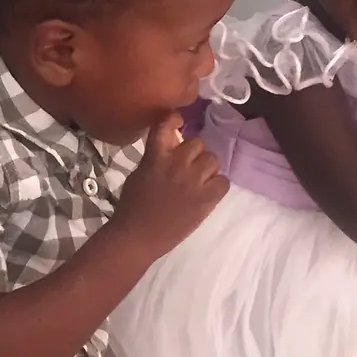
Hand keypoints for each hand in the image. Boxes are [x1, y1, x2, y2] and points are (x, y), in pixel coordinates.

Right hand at [115, 110, 228, 262]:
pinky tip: (207, 193)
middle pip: (197, 143)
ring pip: (213, 160)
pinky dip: (217, 185)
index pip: (167, 124)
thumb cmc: (132, 206)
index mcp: (156, 156)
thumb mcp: (139, 173)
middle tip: (188, 167)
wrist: (138, 236)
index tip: (177, 121)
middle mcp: (177, 163)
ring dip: (207, 168)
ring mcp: (194, 181)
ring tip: (199, 180)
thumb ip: (156, 156)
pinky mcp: (207, 199)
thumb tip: (172, 145)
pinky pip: (224, 182)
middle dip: (193, 154)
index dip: (174, 119)